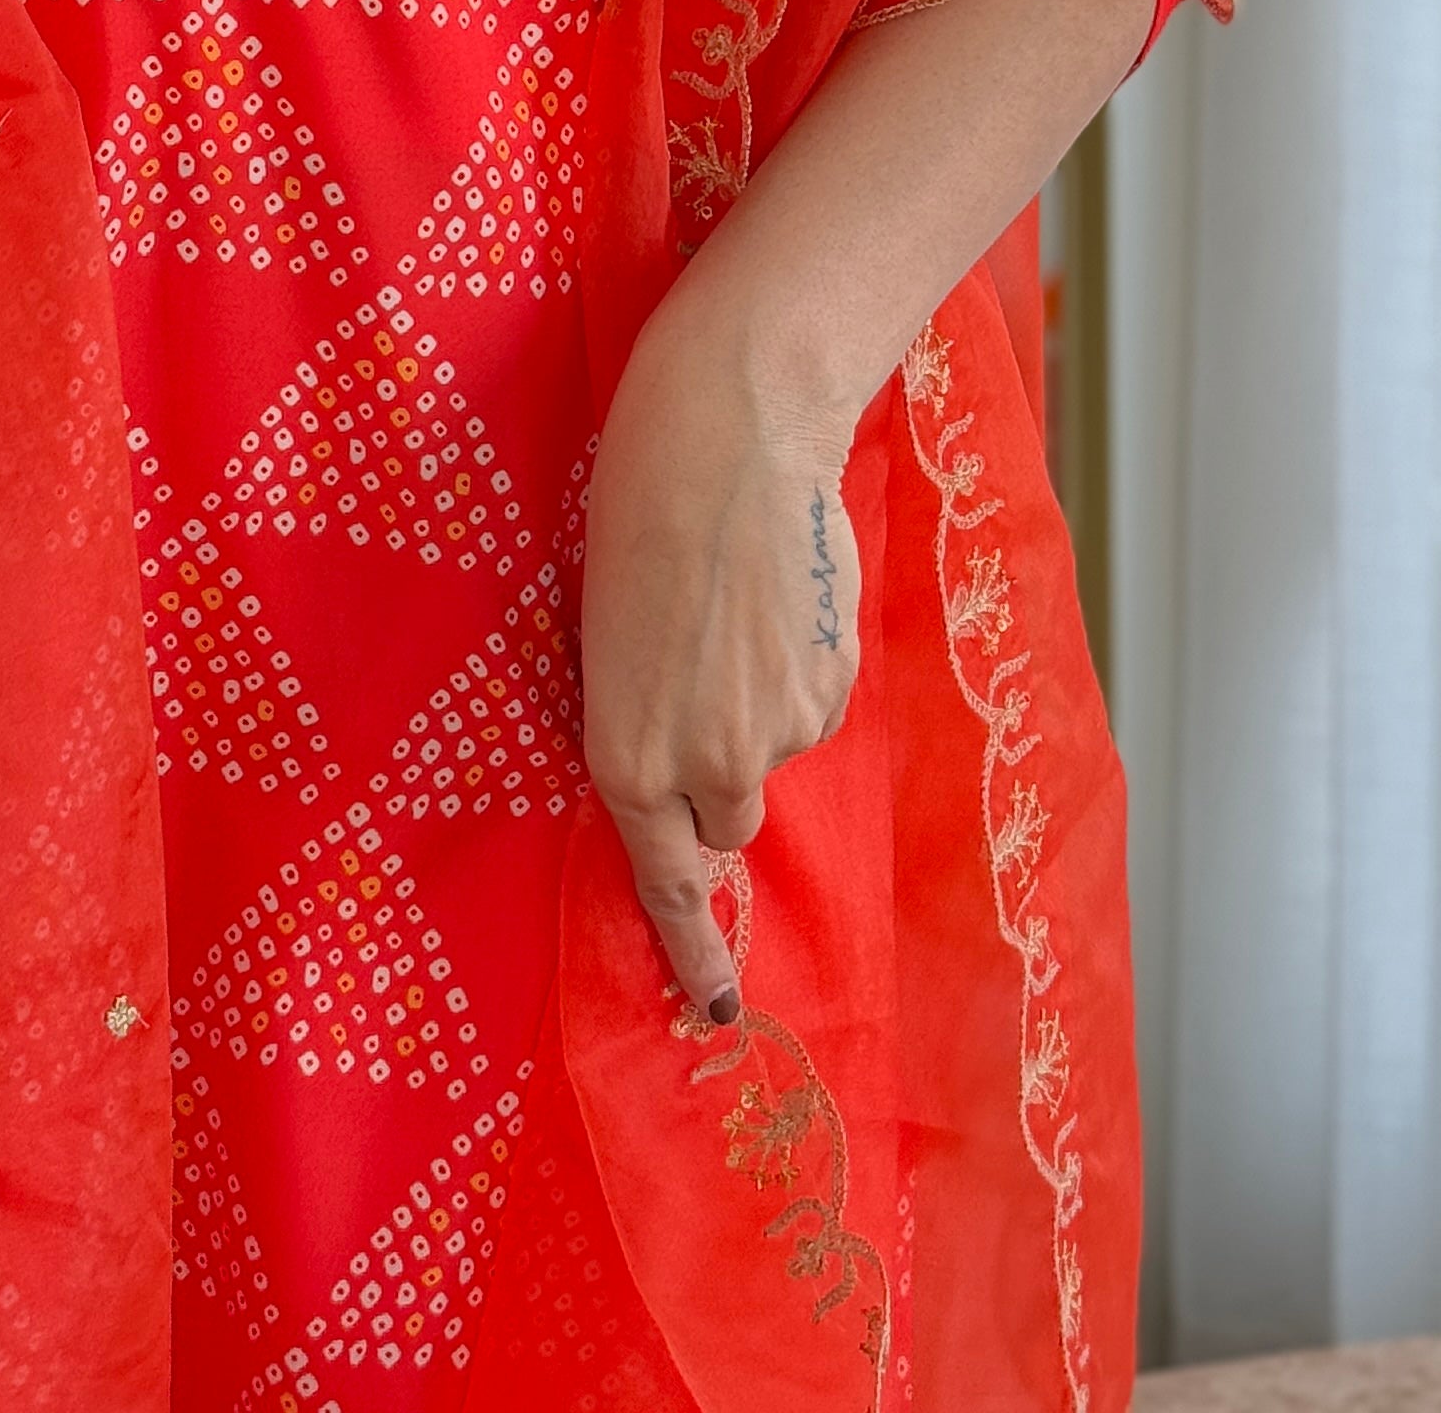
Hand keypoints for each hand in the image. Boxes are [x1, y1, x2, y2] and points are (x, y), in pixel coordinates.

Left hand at [579, 260, 859, 1022]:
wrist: (732, 428)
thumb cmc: (636, 507)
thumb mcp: (605, 629)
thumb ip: (644, 716)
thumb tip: (687, 755)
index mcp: (627, 756)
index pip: (668, 888)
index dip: (693, 954)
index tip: (718, 1012)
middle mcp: (708, 765)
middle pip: (724, 819)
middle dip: (716, 773)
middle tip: (701, 679)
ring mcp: (782, 728)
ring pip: (772, 748)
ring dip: (757, 704)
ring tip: (731, 602)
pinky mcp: (835, 681)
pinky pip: (813, 698)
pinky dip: (796, 663)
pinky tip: (774, 588)